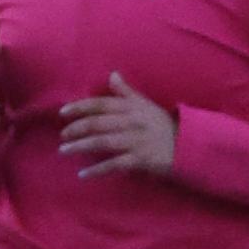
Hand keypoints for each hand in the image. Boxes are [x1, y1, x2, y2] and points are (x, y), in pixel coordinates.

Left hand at [58, 75, 178, 179]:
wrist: (187, 145)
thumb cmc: (162, 124)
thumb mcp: (145, 104)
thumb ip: (125, 91)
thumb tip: (112, 74)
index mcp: (131, 107)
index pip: (101, 104)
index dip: (80, 107)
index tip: (62, 112)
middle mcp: (131, 122)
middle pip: (98, 123)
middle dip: (77, 128)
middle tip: (62, 135)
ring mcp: (135, 141)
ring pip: (102, 142)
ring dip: (81, 146)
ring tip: (64, 150)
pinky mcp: (140, 159)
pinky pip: (114, 164)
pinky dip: (97, 170)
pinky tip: (82, 174)